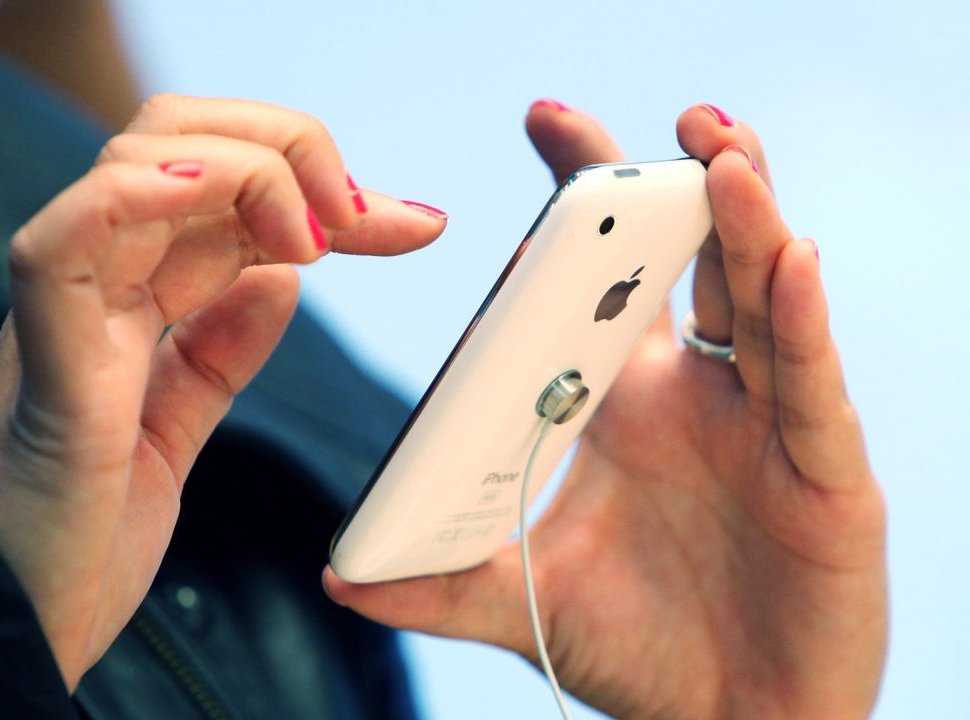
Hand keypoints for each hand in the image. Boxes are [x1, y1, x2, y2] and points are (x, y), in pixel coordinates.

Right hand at [0, 95, 447, 689]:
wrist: (9, 624)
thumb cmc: (79, 536)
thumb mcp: (172, 432)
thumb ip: (218, 353)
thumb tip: (280, 280)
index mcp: (125, 300)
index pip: (225, 197)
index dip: (322, 192)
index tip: (416, 225)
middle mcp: (94, 283)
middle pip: (181, 143)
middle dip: (290, 150)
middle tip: (364, 213)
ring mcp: (64, 306)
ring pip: (137, 161)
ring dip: (246, 169)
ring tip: (316, 237)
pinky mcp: (41, 347)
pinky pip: (70, 234)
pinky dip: (140, 194)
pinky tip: (214, 194)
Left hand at [323, 103, 886, 719]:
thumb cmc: (637, 653)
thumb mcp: (527, 603)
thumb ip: (439, 585)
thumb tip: (339, 575)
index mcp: (623, 402)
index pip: (603, 282)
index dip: (582, 206)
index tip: (548, 128)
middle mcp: (696, 395)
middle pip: (695, 264)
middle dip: (680, 185)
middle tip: (658, 119)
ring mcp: (764, 425)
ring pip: (763, 301)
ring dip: (748, 224)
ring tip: (720, 156)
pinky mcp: (825, 474)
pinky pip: (811, 386)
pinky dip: (803, 323)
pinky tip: (791, 262)